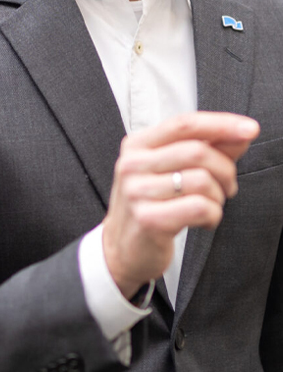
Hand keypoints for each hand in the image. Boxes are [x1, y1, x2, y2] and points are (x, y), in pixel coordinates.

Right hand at [103, 111, 257, 298]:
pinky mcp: (148, 219)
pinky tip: (203, 220)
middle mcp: (132, 164)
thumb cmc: (151, 204)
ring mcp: (137, 191)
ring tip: (209, 205)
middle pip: (197, 152)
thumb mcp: (171, 170)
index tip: (250, 129)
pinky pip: (200, 208)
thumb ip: (206, 148)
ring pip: (202, 181)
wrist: (122, 247)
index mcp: (137, 145)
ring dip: (219, 197)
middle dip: (226, 170)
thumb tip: (242, 133)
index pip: (183, 124)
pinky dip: (213, 216)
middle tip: (227, 187)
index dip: (221, 124)